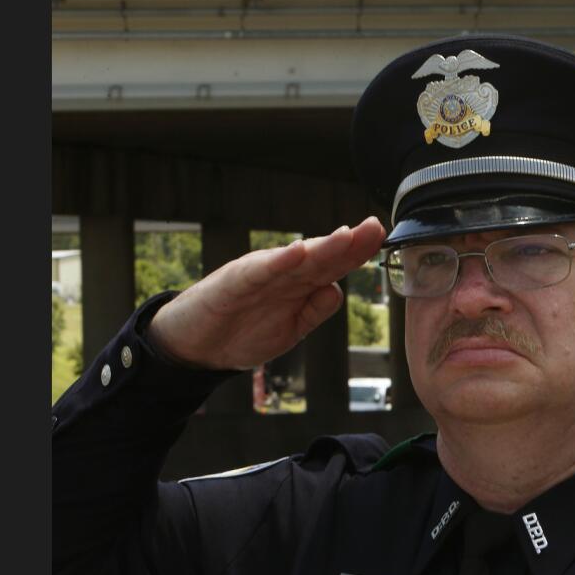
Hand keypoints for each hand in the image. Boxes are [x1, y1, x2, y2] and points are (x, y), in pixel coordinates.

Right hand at [147, 217, 386, 370]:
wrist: (193, 347)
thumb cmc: (241, 332)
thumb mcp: (289, 331)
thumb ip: (313, 311)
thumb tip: (337, 291)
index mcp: (297, 284)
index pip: (333, 265)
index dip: (357, 252)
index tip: (381, 237)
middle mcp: (282, 273)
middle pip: (320, 255)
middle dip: (348, 242)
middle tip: (374, 227)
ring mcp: (258, 275)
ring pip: (295, 259)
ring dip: (321, 246)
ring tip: (346, 235)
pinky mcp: (232, 283)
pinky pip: (258, 271)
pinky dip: (278, 261)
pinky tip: (297, 252)